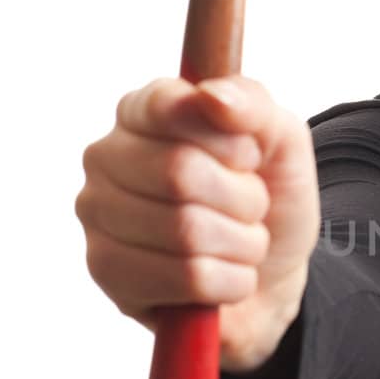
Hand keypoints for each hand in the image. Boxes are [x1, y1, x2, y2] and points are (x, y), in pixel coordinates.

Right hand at [76, 74, 320, 370]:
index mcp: (139, 111)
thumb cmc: (269, 197)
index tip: (250, 156)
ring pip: (186, 231)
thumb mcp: (280, 138)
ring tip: (241, 242)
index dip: (230, 140)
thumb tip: (213, 97)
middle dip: (243, 197)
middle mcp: (105, 158)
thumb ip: (252, 103)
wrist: (275, 273)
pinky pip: (189, 278)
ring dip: (243, 242)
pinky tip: (227, 275)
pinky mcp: (108, 276)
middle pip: (179, 172)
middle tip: (253, 207)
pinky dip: (233, 281)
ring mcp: (98, 218)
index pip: (169, 106)